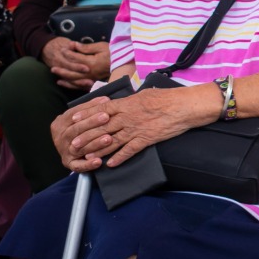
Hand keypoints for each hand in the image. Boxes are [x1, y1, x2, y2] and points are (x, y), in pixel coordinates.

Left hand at [42, 38, 110, 90]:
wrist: (125, 64)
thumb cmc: (114, 53)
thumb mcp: (101, 46)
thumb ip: (86, 47)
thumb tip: (74, 45)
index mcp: (92, 62)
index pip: (75, 58)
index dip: (68, 52)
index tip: (63, 48)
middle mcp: (90, 73)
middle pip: (71, 71)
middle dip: (61, 68)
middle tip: (52, 66)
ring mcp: (91, 79)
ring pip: (73, 79)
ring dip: (63, 76)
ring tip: (55, 73)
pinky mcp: (93, 83)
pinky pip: (79, 85)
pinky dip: (69, 85)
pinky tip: (63, 82)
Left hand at [60, 85, 212, 169]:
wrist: (185, 106)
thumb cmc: (169, 97)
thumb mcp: (145, 94)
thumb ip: (131, 101)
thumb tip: (122, 103)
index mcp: (126, 104)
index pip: (100, 110)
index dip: (85, 115)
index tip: (73, 120)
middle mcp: (127, 117)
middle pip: (101, 128)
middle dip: (85, 136)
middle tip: (73, 144)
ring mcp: (136, 129)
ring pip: (111, 141)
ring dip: (97, 150)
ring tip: (86, 157)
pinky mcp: (146, 139)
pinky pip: (129, 150)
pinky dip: (119, 158)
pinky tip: (110, 164)